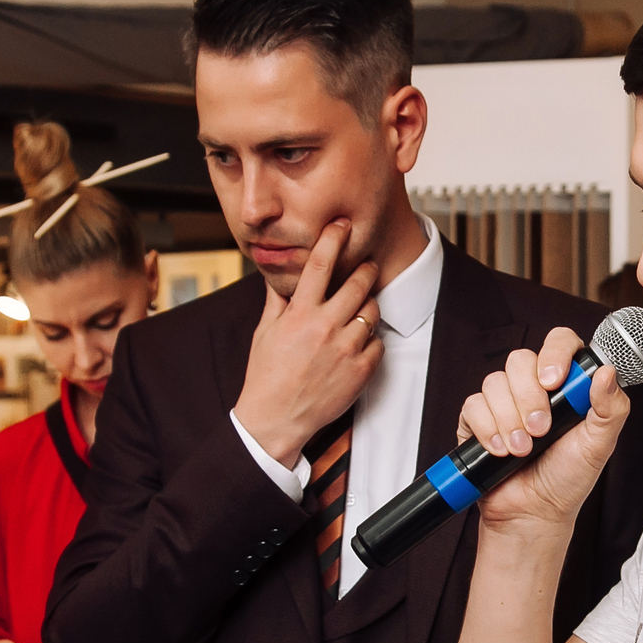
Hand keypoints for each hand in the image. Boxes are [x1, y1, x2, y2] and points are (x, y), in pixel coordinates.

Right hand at [232, 219, 383, 466]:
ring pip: (372, 312)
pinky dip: (371, 340)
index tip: (342, 224)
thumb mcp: (265, 332)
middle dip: (365, 269)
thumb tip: (278, 276)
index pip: (318, 265)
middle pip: (358, 284)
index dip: (333, 239)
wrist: (275, 419)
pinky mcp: (361, 371)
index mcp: (299, 314)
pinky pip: (378, 343)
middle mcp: (324, 327)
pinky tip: (358, 342)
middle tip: (367, 265)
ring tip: (360, 309)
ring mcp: (345, 349)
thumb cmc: (267, 375)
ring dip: (368, 306)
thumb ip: (277, 301)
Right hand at [456, 328, 629, 533]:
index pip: (560, 343)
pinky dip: (487, 428)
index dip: (554, 353)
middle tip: (540, 430)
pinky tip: (500, 450)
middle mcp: (534, 388)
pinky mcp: (478, 419)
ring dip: (509, 420)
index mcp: (567, 385)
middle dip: (529, 398)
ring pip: (495, 382)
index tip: (553, 381)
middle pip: (520, 359)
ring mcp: (504, 402)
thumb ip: (610, 409)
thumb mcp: (599, 445)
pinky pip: (473, 405)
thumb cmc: (567, 478)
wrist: (533, 512)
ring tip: (522, 450)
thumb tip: (608, 372)